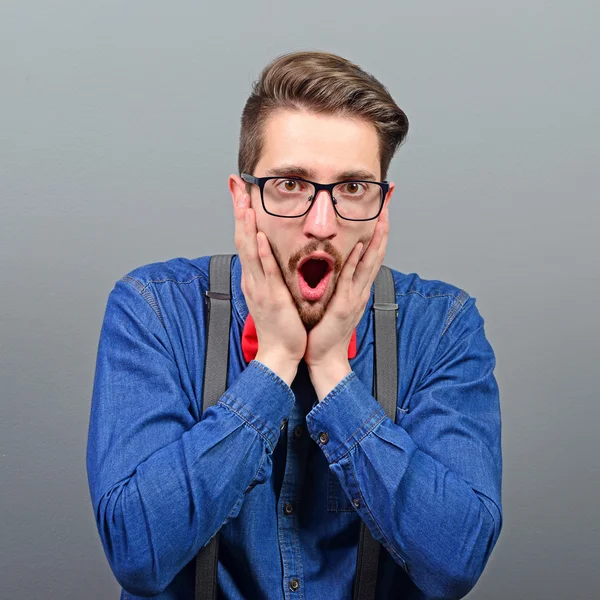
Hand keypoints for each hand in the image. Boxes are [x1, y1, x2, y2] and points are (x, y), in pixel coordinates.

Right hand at [233, 193, 305, 382]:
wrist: (280, 351)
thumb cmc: (279, 324)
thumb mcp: (270, 293)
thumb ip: (268, 272)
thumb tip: (269, 254)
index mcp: (253, 276)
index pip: (245, 238)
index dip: (241, 214)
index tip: (240, 192)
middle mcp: (252, 278)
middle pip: (242, 238)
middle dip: (239, 210)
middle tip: (237, 186)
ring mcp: (260, 287)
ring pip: (250, 251)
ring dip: (247, 226)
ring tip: (245, 203)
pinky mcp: (272, 297)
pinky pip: (266, 272)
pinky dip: (262, 254)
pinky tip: (261, 238)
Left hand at [304, 203, 388, 369]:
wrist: (323, 356)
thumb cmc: (325, 331)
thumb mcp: (334, 301)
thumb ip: (338, 284)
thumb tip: (338, 267)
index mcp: (358, 288)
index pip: (372, 255)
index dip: (379, 232)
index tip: (382, 211)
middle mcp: (361, 290)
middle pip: (377, 253)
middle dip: (384, 228)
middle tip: (388, 204)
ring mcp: (355, 297)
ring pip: (370, 263)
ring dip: (377, 238)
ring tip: (383, 217)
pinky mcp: (344, 305)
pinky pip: (351, 279)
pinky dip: (357, 261)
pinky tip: (361, 245)